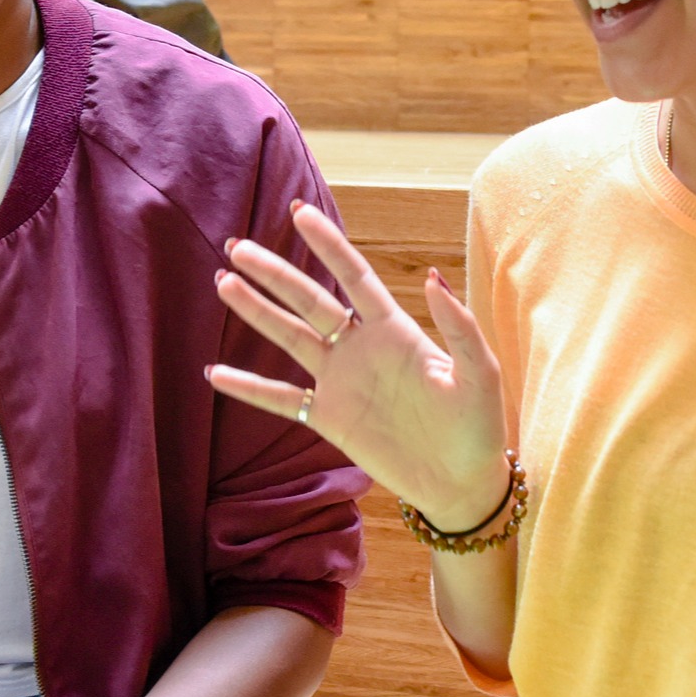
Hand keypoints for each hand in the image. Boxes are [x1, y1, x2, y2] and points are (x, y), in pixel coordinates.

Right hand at [205, 202, 512, 531]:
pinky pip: (283, 400)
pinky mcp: (330, 420)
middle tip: (238, 247)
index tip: (300, 212)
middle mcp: (361, 349)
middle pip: (310, 301)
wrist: (464, 484)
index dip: (329, 245)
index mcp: (396, 331)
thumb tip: (433, 275)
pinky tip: (216, 374)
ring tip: (223, 283)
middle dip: (275, 273)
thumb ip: (458, 326)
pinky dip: (250, 388)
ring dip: (257, 313)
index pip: (355, 277)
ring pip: (290, 338)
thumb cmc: (479, 426)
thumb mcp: (479, 373)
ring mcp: (341, 383)